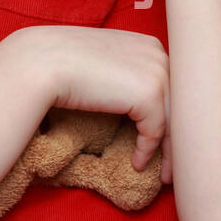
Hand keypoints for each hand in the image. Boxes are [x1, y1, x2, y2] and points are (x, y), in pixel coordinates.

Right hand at [21, 24, 172, 182]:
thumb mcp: (104, 64)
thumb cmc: (63, 64)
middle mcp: (159, 54)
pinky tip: (136, 163)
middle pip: (179, 105)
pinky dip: (147, 152)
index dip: (171, 117)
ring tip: (162, 175)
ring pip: (174, 121)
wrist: (42, 63)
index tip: (165, 141)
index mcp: (150, 45)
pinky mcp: (148, 93)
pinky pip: (155, 132)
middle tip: (171, 167)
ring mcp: (156, 72)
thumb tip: (135, 104)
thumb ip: (126, 76)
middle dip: (177, 137)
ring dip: (168, 153)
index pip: (172, 88)